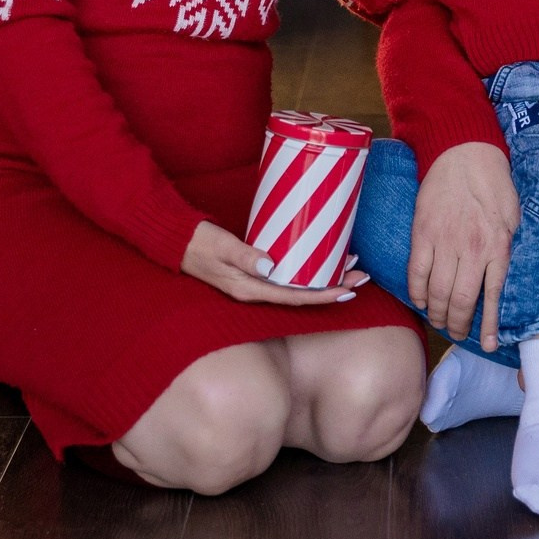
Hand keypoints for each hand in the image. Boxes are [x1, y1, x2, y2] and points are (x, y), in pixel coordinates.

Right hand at [180, 220, 365, 305]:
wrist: (176, 241)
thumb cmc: (198, 242)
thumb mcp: (221, 247)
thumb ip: (244, 256)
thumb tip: (270, 267)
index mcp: (249, 290)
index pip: (294, 297)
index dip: (323, 295)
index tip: (347, 290)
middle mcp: (256, 290)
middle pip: (302, 294)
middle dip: (334, 287)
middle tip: (362, 276)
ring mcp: (256, 282)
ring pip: (298, 285)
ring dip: (325, 278)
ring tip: (352, 267)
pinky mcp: (255, 271)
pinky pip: (288, 276)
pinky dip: (309, 269)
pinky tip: (324, 259)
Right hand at [407, 142, 519, 349]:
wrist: (464, 153)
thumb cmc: (494, 184)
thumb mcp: (514, 217)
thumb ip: (507, 247)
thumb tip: (504, 278)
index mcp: (497, 246)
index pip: (492, 297)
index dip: (488, 325)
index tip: (486, 344)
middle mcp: (471, 249)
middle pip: (459, 301)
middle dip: (457, 324)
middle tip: (457, 332)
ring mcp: (444, 242)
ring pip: (436, 292)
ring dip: (436, 314)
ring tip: (439, 321)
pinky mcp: (422, 234)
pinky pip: (416, 273)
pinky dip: (416, 293)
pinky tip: (420, 302)